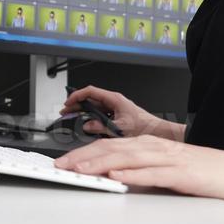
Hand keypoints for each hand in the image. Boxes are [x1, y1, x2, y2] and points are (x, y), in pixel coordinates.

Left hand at [54, 136, 223, 209]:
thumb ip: (139, 171)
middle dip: (83, 157)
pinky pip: (153, 172)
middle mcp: (155, 147)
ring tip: (80, 169)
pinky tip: (117, 177)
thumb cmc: (201, 173)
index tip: (63, 163)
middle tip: (61, 166)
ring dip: (100, 163)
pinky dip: (133, 174)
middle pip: (112, 149)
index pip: (109, 147)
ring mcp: (168, 158)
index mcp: (149, 145)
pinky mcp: (181, 173)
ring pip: (127, 157)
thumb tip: (111, 179)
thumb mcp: (163, 169)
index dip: (83, 153)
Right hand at [59, 85, 181, 139]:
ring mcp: (115, 109)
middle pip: (90, 99)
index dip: (77, 95)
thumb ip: (101, 127)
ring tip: (74, 117)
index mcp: (114, 99)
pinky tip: (87, 125)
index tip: (68, 102)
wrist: (157, 132)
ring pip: (94, 108)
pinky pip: (100, 115)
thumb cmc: (145, 126)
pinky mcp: (116, 116)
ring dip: (84, 112)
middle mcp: (114, 102)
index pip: (91, 91)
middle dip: (77, 104)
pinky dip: (92, 119)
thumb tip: (87, 125)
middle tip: (66, 111)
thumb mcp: (120, 128)